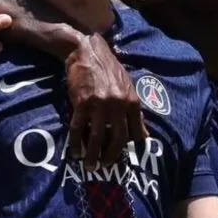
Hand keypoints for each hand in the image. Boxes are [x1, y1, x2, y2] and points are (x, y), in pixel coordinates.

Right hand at [65, 34, 147, 169]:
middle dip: (111, 156)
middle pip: (117, 138)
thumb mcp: (127, 87)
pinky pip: (79, 128)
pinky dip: (76, 143)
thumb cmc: (108, 69)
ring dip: (93, 155)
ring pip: (97, 137)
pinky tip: (75, 152)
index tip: (123, 157)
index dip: (128, 147)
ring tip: (90, 166)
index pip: (135, 132)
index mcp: (132, 101)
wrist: (87, 51)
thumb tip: (143, 135)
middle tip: (105, 166)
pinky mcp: (82, 103)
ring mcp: (100, 104)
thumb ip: (134, 110)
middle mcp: (118, 104)